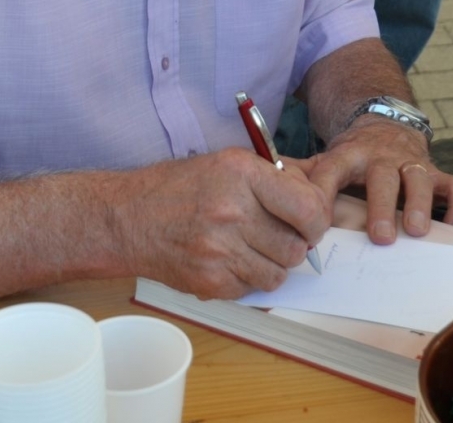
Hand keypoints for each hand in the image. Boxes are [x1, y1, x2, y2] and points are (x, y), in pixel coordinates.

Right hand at [113, 149, 330, 298]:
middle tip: (278, 235)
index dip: (317, 220)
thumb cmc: (180, 187)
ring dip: (272, 264)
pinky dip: (247, 278)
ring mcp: (220, 250)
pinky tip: (229, 259)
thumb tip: (325, 181)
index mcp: (242, 174)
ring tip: (250, 247)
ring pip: (278, 274)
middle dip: (293, 244)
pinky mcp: (210, 281)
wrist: (128, 218)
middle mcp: (232, 211)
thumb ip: (282, 173)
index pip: (308, 208)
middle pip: (296, 247)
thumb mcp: (230, 162)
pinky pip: (253, 289)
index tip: (309, 221)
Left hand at [299, 119, 452, 244]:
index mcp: (348, 156)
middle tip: (380, 238)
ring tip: (417, 231)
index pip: (331, 170)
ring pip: (420, 178)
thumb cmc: (352, 157)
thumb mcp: (326, 160)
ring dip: (420, 204)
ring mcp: (411, 163)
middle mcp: (381, 158)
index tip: (317, 224)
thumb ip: (303, 178)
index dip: (323, 193)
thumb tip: (270, 198)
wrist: (382, 126)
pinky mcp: (435, 172)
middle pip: (383, 177)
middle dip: (382, 207)